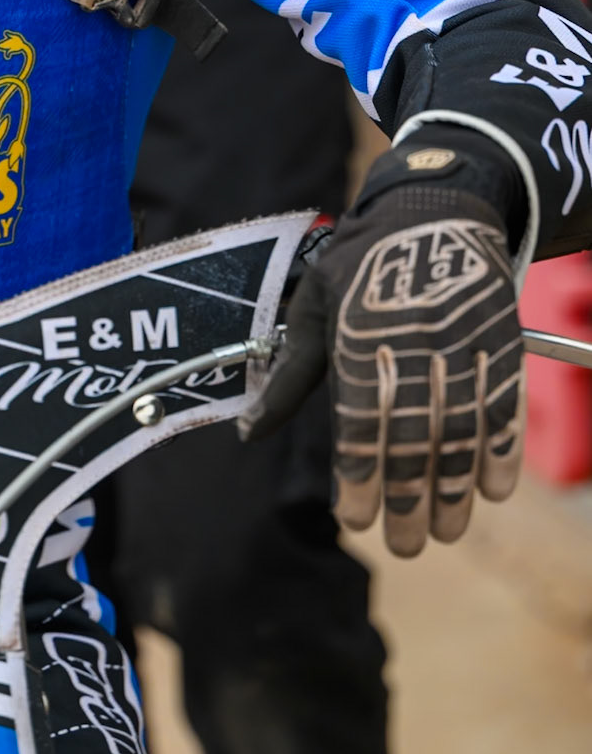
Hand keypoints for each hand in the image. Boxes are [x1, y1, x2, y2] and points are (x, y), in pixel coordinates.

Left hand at [241, 188, 522, 554]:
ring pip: (462, 427)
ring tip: (446, 531)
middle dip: (410, 497)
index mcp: (359, 334)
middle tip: (408, 545)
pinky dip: (502, 449)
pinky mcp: (501, 339)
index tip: (354, 519)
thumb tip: (249, 432)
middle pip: (413, 434)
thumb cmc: (360, 263)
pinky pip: (504, 402)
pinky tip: (492, 489)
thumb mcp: (315, 306)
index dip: (358, 475)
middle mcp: (412, 340)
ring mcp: (462, 340)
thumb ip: (291, 374)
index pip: (359, 419)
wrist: (434, 208)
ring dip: (456, 486)